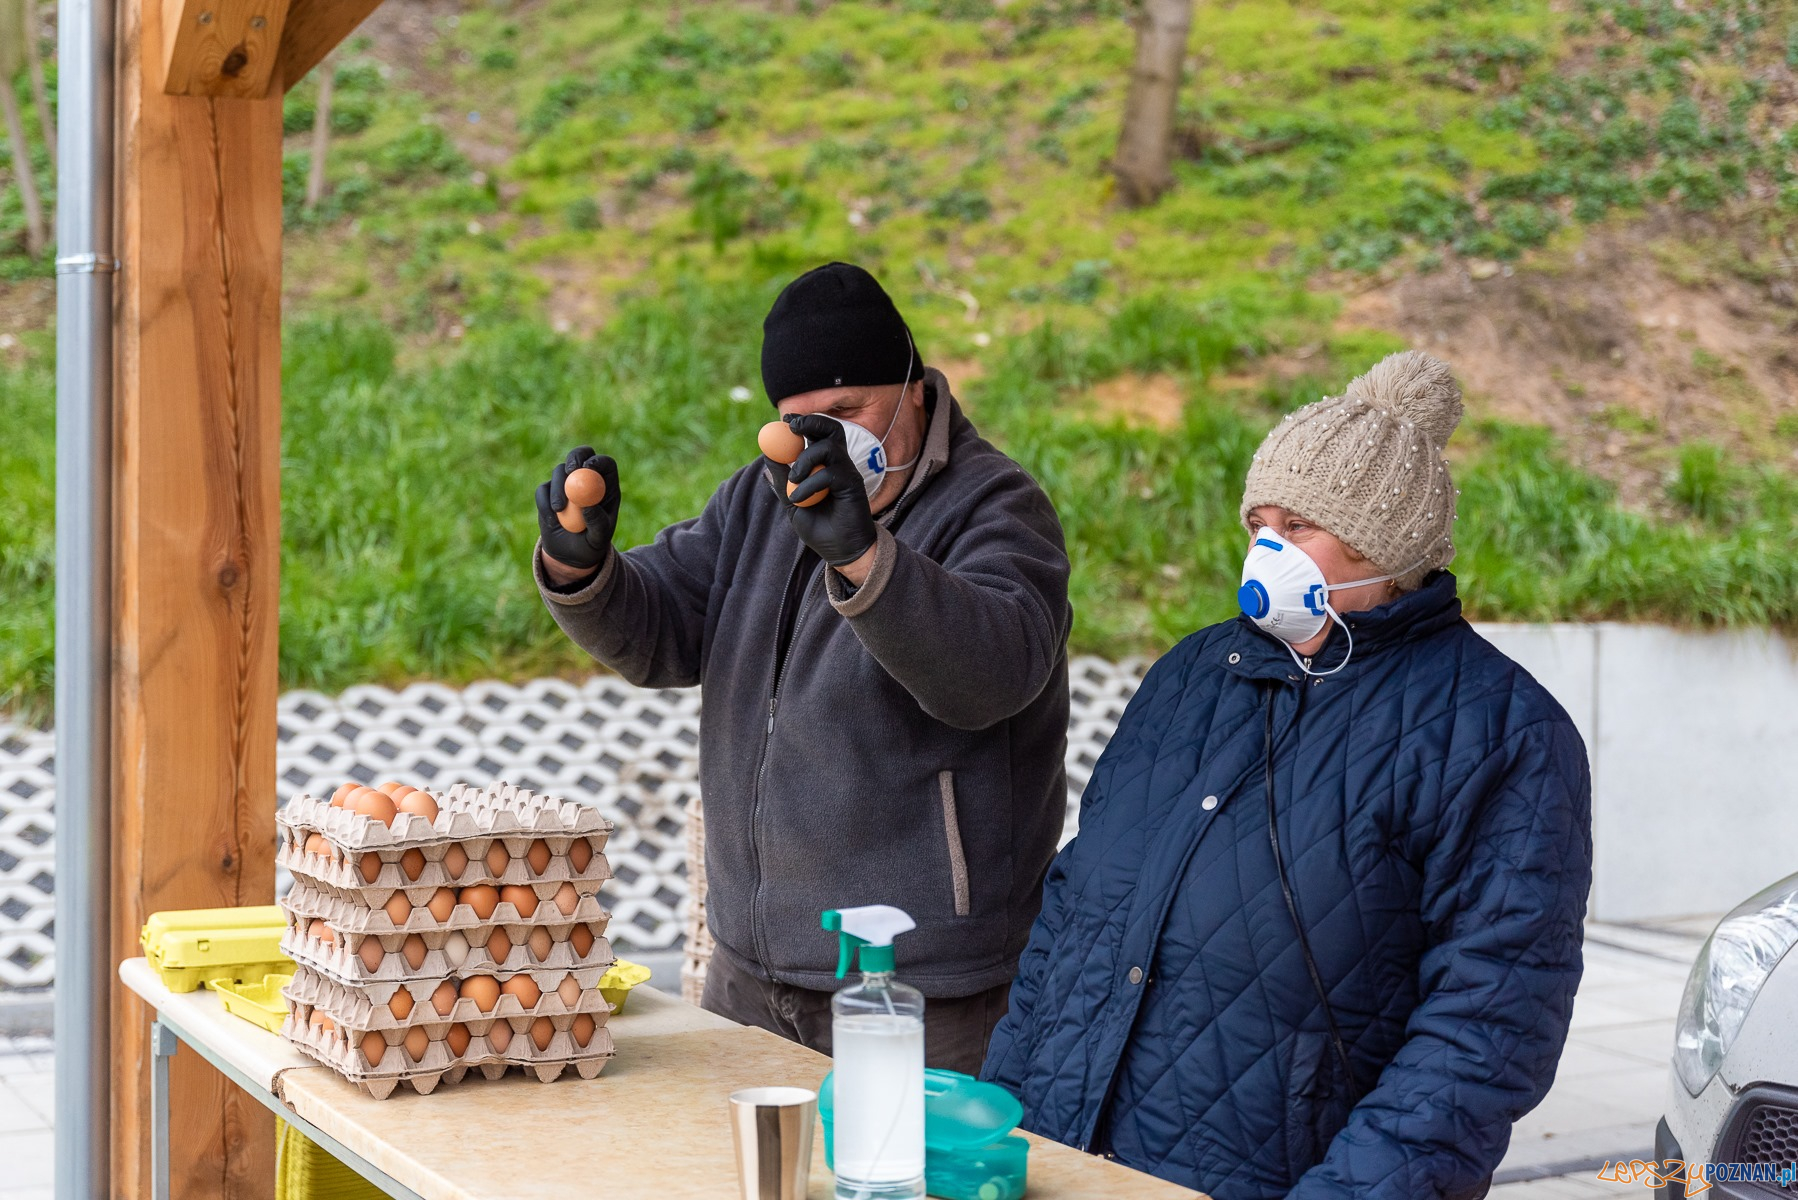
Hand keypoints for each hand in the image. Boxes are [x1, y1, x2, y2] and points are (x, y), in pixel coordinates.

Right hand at [535, 446, 620, 579]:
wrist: (571, 555)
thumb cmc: (591, 545)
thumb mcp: (599, 538)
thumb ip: (597, 522)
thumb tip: (587, 505)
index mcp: (606, 486)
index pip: (605, 464)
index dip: (597, 461)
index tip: (588, 468)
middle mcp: (587, 479)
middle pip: (581, 455)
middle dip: (574, 458)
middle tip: (570, 469)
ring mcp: (566, 483)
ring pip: (559, 472)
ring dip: (558, 490)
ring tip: (559, 511)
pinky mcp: (548, 491)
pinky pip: (543, 489)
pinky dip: (545, 502)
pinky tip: (552, 520)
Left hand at [768, 415, 877, 568]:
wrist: (840, 551)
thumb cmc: (819, 528)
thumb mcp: (792, 503)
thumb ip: (781, 481)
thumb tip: (767, 457)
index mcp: (826, 464)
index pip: (818, 433)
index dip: (804, 422)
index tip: (785, 420)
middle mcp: (839, 464)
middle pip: (831, 429)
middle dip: (811, 423)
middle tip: (791, 427)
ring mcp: (847, 473)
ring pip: (827, 448)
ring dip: (804, 460)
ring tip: (793, 480)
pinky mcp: (853, 485)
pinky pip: (829, 473)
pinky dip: (809, 484)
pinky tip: (801, 499)